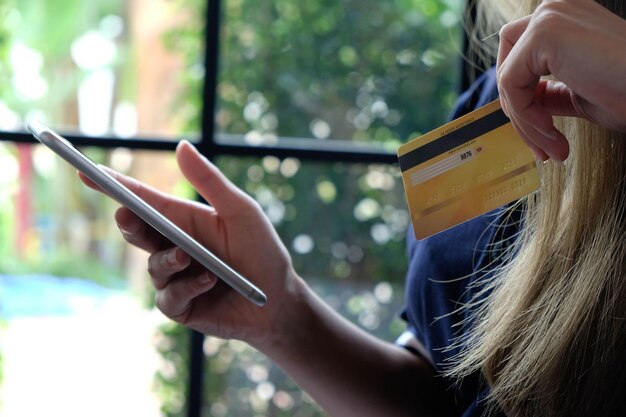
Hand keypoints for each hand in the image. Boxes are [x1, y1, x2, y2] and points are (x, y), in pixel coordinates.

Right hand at [80, 141, 300, 348]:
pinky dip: (187, 287)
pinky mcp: (181, 306)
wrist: (278, 300)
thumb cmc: (262, 251)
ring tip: (190, 258)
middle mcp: (174, 247)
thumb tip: (181, 145)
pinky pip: (168, 297)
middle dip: (128, 222)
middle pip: (137, 232)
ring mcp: (174, 278)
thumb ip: (211, 182)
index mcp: (185, 220)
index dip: (115, 187)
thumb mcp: (241, 211)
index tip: (89, 173)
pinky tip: (209, 282)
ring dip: (169, 261)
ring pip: (153, 267)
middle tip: (125, 212)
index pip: (143, 201)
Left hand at [497, 0, 625, 160]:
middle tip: (542, 146)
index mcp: (565, 20)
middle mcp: (555, 9)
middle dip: (518, 110)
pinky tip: (550, 130)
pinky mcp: (544, 33)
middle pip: (507, 63)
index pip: (519, 57)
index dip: (522, 100)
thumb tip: (525, 102)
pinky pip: (510, 82)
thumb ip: (548, 92)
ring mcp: (549, 16)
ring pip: (506, 76)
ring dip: (524, 119)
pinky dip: (524, 113)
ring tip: (551, 145)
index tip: (542, 135)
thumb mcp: (579, 94)